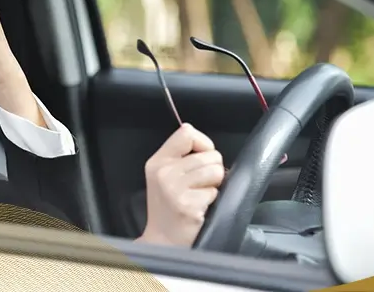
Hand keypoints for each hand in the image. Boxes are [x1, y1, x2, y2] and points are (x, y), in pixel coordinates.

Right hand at [137, 123, 223, 247]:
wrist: (162, 240)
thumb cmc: (169, 207)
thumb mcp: (165, 175)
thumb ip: (181, 156)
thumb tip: (205, 143)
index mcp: (158, 161)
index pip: (187, 133)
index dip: (204, 144)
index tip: (202, 158)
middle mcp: (164, 172)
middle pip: (209, 154)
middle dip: (213, 168)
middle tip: (200, 184)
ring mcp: (175, 189)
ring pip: (215, 171)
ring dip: (214, 184)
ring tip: (200, 194)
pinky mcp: (187, 205)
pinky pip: (214, 192)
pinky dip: (212, 200)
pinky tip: (199, 207)